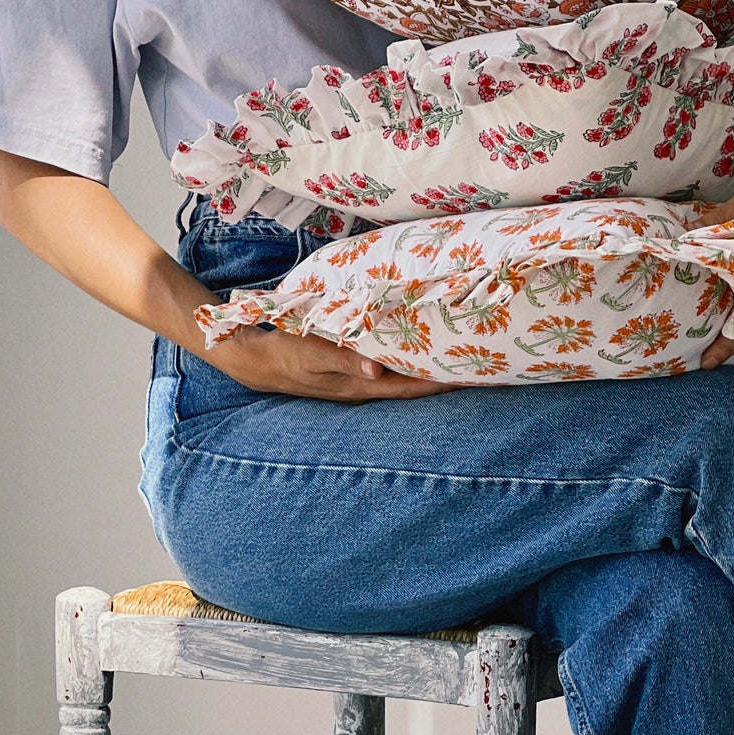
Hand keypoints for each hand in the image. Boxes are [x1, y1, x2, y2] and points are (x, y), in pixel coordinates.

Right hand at [207, 325, 452, 400]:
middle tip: (478, 361)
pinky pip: (389, 365)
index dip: (442, 384)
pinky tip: (418, 345)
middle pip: (415, 385)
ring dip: (428, 367)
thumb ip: (344, 359)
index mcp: (361, 387)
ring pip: (403, 376)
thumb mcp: (312, 355)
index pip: (412, 388)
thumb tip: (378, 372)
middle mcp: (366, 387)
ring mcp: (359, 379)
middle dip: (445, 377)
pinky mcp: (353, 368)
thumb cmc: (285, 355)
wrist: (256, 359)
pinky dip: (407, 357)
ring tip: (458, 353)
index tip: (473, 375)